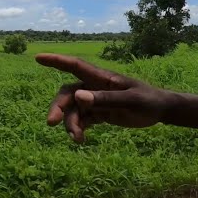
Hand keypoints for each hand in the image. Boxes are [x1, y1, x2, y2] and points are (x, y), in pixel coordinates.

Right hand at [35, 53, 168, 143]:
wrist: (159, 111)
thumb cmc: (148, 100)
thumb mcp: (130, 101)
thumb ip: (105, 99)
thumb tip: (78, 96)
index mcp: (102, 78)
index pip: (75, 66)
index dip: (56, 61)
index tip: (38, 58)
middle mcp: (95, 87)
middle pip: (68, 93)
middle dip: (58, 107)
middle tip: (52, 123)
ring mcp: (96, 100)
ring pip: (73, 110)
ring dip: (70, 123)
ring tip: (76, 139)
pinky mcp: (99, 114)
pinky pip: (82, 120)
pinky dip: (78, 129)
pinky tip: (81, 140)